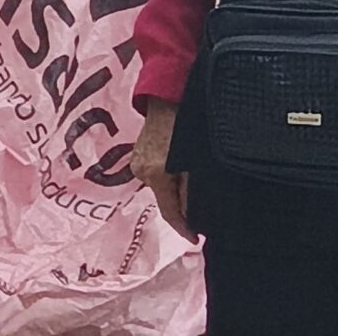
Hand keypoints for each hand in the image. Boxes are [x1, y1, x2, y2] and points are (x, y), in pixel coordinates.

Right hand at [134, 100, 192, 238]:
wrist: (167, 97)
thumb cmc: (186, 126)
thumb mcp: (195, 161)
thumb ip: (192, 188)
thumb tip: (194, 214)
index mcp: (156, 174)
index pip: (169, 212)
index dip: (183, 229)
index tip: (196, 240)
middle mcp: (141, 171)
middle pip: (164, 200)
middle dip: (182, 208)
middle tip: (201, 214)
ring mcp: (136, 163)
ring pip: (160, 188)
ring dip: (175, 192)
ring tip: (193, 190)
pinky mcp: (137, 155)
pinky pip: (155, 176)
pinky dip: (168, 179)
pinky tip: (180, 173)